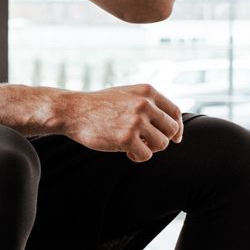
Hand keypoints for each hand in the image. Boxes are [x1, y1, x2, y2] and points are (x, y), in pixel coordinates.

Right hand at [61, 84, 183, 161]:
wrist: (71, 111)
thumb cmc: (97, 105)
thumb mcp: (125, 94)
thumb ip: (147, 103)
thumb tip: (171, 125)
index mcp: (147, 92)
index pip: (174, 112)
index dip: (177, 128)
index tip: (174, 138)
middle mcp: (145, 104)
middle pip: (171, 130)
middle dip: (161, 139)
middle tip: (146, 143)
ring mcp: (136, 121)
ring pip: (161, 144)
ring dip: (149, 149)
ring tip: (134, 147)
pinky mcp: (127, 138)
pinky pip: (146, 155)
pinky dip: (138, 157)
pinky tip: (127, 153)